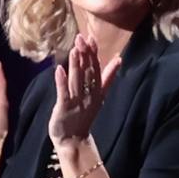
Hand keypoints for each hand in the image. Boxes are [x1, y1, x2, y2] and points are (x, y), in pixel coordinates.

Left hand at [47, 33, 121, 147]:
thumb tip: (119, 60)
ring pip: (77, 80)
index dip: (93, 53)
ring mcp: (77, 101)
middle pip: (87, 72)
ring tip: (75, 49)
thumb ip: (108, 77)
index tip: (90, 37)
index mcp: (97, 90)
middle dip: (85, 54)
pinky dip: (61, 81)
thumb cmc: (84, 114)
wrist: (74, 139)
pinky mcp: (64, 107)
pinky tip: (59, 69)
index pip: (96, 68)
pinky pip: (63, 93)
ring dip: (76, 65)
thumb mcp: (99, 95)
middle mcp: (89, 94)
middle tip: (81, 37)